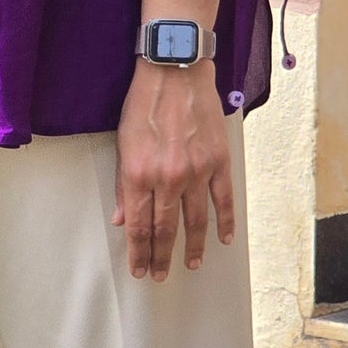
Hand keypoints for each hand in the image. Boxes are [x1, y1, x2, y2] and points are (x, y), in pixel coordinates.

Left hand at [113, 58, 233, 281]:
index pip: (139, 226)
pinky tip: (223, 239)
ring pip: (196, 221)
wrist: (174, 71)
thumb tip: (123, 219)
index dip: (138, 252)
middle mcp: (168, 178)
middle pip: (165, 230)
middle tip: (160, 276)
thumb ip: (124, 184)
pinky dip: (224, 222)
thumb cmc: (143, 103)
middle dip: (161, 257)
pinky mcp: (219, 161)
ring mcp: (196, 171)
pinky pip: (223, 199)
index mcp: (138, 174)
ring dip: (194, 247)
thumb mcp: (122, 143)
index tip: (139, 269)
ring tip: (192, 264)